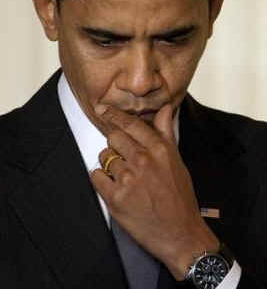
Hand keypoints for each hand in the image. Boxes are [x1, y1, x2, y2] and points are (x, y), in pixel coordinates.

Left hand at [91, 103, 218, 279]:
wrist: (180, 234)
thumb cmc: (180, 198)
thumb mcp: (177, 162)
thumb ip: (166, 133)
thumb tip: (166, 108)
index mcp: (159, 150)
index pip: (130, 124)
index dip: (114, 114)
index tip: (102, 108)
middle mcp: (143, 161)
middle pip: (113, 137)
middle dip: (116, 144)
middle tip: (125, 156)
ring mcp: (127, 179)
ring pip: (105, 156)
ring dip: (111, 164)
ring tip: (125, 177)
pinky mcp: (115, 197)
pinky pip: (96, 176)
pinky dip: (102, 179)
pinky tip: (116, 187)